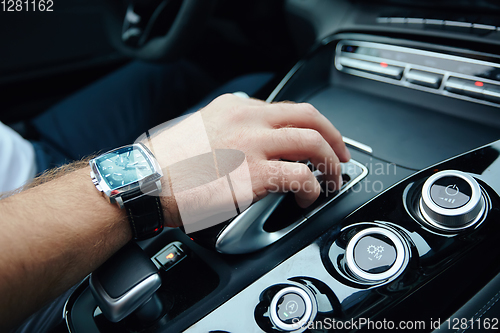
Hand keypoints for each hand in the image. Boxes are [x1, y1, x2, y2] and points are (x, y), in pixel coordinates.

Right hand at [143, 94, 349, 227]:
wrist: (144, 182)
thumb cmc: (165, 163)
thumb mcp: (197, 127)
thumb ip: (225, 125)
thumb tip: (244, 137)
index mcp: (234, 106)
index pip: (284, 109)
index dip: (307, 125)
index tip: (314, 138)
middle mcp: (248, 119)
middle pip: (308, 116)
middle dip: (333, 136)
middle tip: (340, 153)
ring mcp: (253, 145)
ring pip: (312, 142)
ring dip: (329, 162)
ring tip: (330, 178)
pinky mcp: (254, 175)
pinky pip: (300, 177)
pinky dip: (312, 189)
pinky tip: (307, 198)